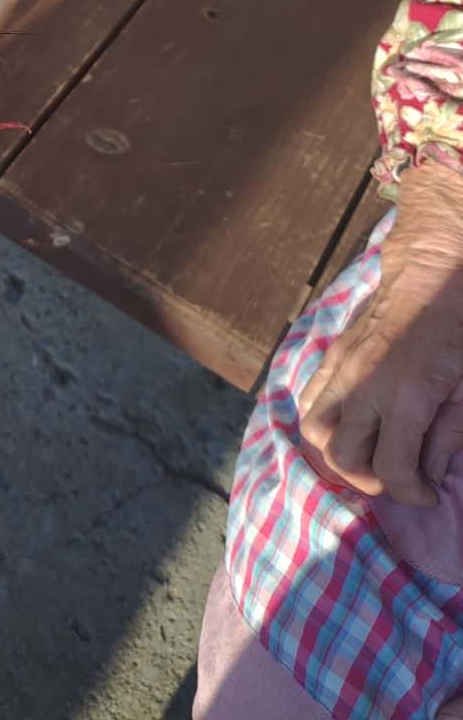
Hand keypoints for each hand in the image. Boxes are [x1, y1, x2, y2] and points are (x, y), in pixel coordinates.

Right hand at [300, 163, 462, 505]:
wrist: (436, 265)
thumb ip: (450, 433)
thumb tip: (429, 473)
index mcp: (408, 396)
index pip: (393, 469)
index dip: (412, 494)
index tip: (431, 494)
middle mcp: (366, 384)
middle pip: (345, 457)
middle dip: (373, 479)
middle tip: (402, 474)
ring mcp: (344, 366)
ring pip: (317, 432)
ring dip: (341, 452)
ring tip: (373, 452)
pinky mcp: (334, 353)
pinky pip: (310, 398)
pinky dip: (325, 420)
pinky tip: (354, 422)